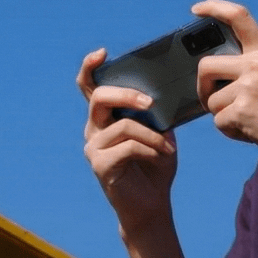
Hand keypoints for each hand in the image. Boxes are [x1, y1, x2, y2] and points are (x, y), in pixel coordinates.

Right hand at [76, 49, 177, 235]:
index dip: (90, 68)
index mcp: (106, 117)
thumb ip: (157, 113)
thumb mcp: (161, 132)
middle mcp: (94, 129)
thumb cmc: (156, 164)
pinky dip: (150, 149)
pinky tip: (161, 157)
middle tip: (151, 103)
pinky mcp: (100, 165)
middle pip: (100, 98)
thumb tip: (163, 93)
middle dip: (127, 95)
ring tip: (168, 147)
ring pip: (123, 125)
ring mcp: (93, 147)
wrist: (152, 203)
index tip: (102, 53)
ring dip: (152, 134)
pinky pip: (128, 146)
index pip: (90, 87)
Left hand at [191, 0, 257, 171]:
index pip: (238, 16)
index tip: (196, 10)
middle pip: (206, 66)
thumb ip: (255, 65)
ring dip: (224, 115)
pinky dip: (231, 131)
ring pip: (211, 100)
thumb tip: (217, 69)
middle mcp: (257, 63)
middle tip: (212, 100)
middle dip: (202, 87)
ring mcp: (250, 86)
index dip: (213, 7)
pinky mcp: (243, 110)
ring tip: (251, 121)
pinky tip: (252, 132)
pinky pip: (219, 121)